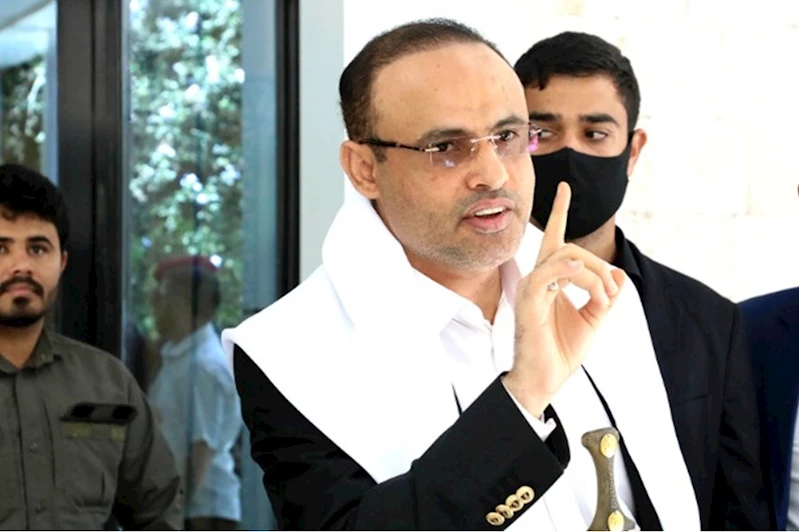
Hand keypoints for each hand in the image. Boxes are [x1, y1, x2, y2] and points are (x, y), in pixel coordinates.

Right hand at [503, 182, 626, 416]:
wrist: (544, 380)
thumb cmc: (559, 352)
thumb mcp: (592, 320)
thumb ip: (605, 296)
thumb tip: (619, 275)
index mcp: (550, 283)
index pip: (556, 241)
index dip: (560, 212)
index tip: (564, 187)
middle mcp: (538, 281)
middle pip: (571, 250)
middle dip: (600, 267)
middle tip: (612, 295)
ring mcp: (531, 290)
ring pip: (564, 258)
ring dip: (593, 275)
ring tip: (603, 299)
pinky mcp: (528, 302)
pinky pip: (548, 274)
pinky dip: (571, 272)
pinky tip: (585, 278)